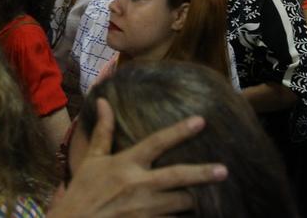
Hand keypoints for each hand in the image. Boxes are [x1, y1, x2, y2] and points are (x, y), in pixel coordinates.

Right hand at [48, 99, 225, 217]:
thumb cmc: (82, 192)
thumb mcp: (91, 160)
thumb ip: (104, 132)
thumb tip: (103, 100)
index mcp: (126, 164)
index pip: (157, 142)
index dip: (180, 131)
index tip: (201, 121)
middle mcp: (138, 186)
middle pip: (178, 177)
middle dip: (203, 174)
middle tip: (224, 170)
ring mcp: (143, 210)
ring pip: (180, 204)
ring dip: (194, 201)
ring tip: (210, 197)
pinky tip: (191, 216)